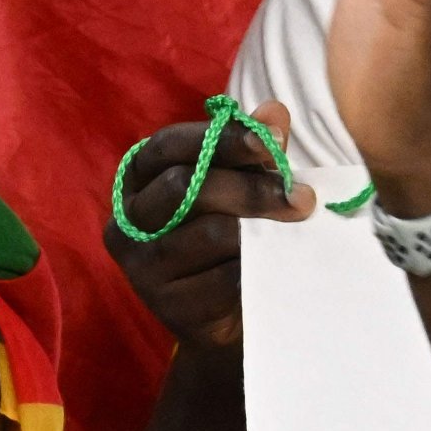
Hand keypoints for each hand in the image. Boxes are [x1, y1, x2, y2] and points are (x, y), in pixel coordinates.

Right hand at [105, 102, 313, 354]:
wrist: (224, 317)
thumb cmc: (228, 238)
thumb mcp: (240, 188)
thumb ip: (253, 152)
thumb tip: (274, 112)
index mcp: (138, 178)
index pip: (169, 145)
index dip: (221, 138)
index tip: (271, 142)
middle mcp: (128, 220)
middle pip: (186, 187)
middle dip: (251, 187)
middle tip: (301, 197)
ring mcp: (142, 266)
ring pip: (210, 233)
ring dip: (262, 227)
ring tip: (296, 225)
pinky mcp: (167, 306)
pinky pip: (224, 278)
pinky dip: (256, 267)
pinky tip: (274, 263)